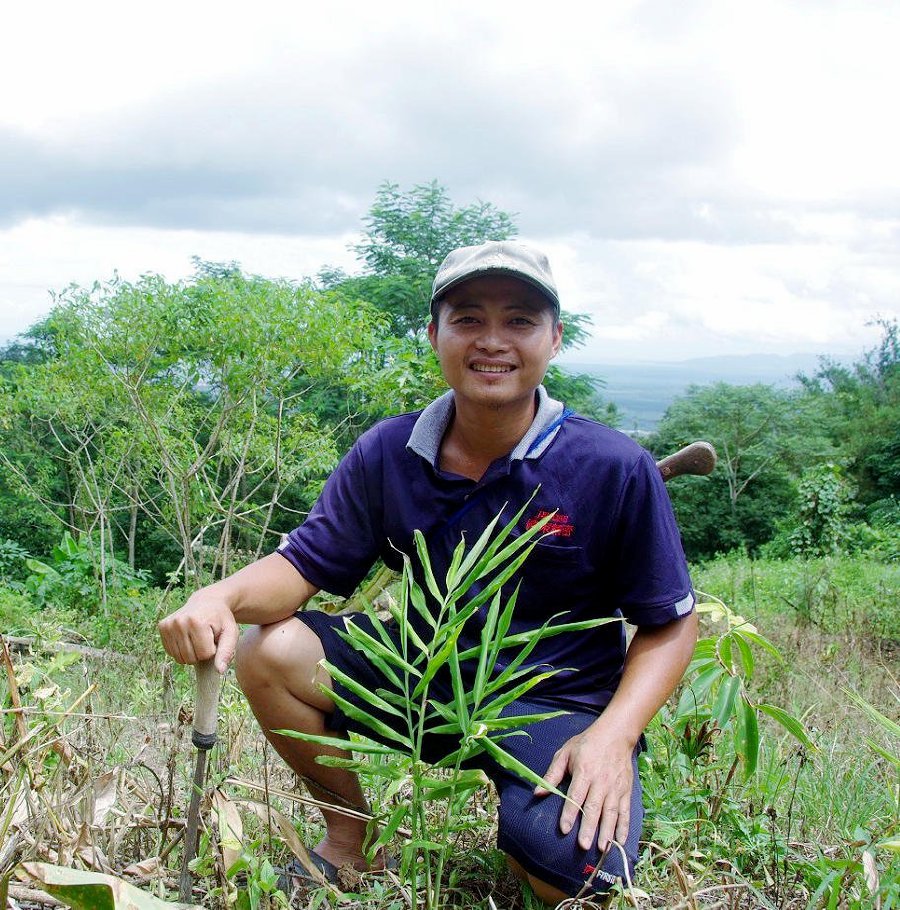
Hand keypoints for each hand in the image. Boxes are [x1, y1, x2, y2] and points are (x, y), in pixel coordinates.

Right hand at [158, 589, 238, 672]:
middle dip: (201, 653)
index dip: (213, 650)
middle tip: (207, 638)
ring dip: (191, 653)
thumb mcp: (231, 633)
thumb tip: (219, 671)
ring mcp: (168, 624)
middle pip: (190, 658)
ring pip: (179, 658)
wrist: (208, 601)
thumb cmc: (221, 619)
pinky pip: (171, 652)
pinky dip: (181, 650)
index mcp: (197, 622)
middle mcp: (179, 622)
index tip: (215, 637)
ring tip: (198, 638)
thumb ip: (226, 652)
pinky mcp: (162, 626)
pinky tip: (188, 637)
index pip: (204, 655)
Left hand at [534, 723, 633, 851]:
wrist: (615, 735)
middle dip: (589, 828)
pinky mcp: (626, 791)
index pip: (576, 795)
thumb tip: (537, 792)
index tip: (564, 829)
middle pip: (594, 807)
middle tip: (583, 846)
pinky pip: (625, 811)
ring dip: (607, 832)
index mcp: (584, 771)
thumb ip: (552, 773)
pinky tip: (620, 841)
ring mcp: (615, 788)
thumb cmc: (586, 744)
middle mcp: (601, 781)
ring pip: (611, 812)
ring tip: (602, 849)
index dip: (569, 812)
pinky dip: (624, 827)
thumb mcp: (565, 753)